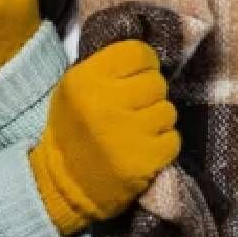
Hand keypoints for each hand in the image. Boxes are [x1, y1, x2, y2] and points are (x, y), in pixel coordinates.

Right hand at [28, 40, 180, 236]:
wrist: (65, 183)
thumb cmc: (72, 130)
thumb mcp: (74, 91)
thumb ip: (106, 70)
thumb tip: (147, 58)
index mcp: (84, 80)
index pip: (137, 52)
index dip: (142, 65)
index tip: (134, 79)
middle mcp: (105, 103)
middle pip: (156, 82)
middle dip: (149, 95)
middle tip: (134, 109)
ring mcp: (127, 133)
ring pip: (168, 110)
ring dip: (157, 120)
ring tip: (137, 131)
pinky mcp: (145, 159)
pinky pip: (172, 138)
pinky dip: (162, 144)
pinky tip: (142, 149)